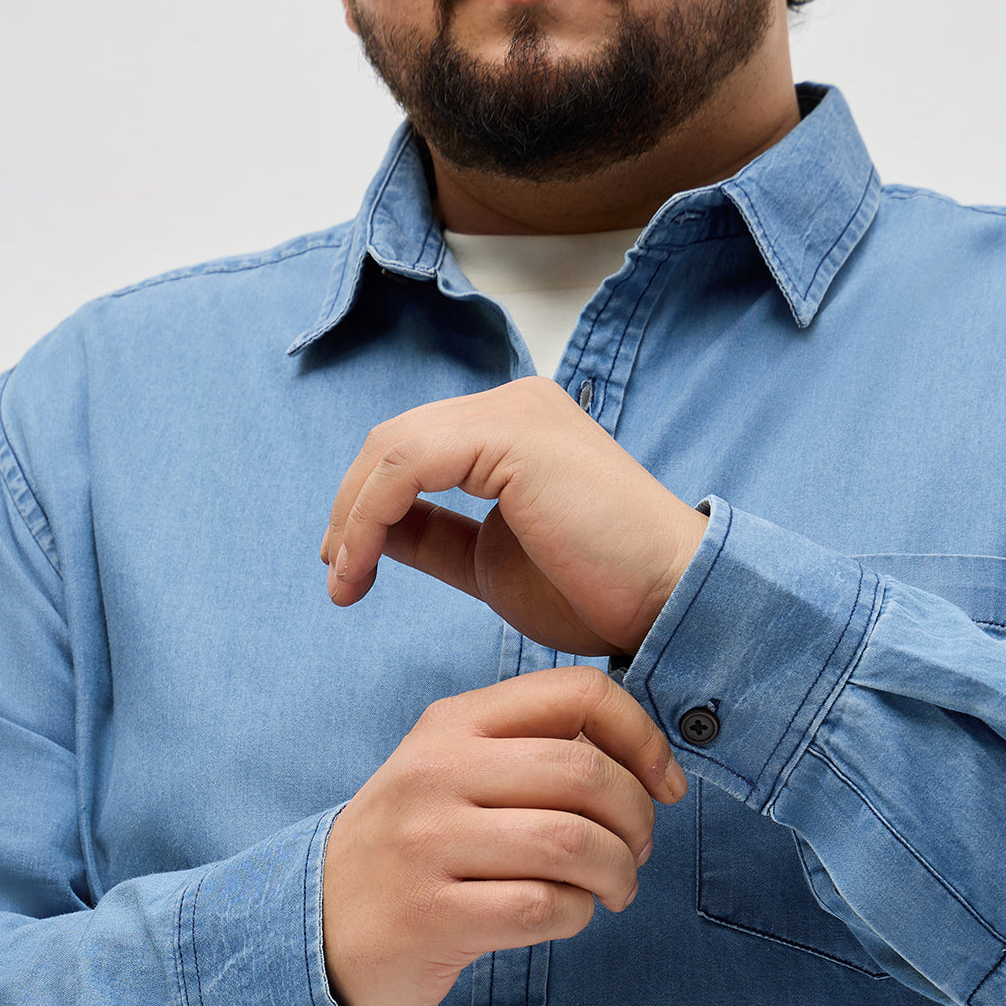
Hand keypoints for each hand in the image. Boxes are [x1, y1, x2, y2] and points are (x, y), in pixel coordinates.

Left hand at [321, 377, 707, 655]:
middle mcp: (514, 405)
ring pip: (391, 448)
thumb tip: (372, 530)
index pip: (413, 449)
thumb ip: (435, 537)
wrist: (669, 600)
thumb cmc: (598, 592)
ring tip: (344, 579)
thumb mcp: (490, 562)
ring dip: (351, 517)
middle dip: (349, 509)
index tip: (345, 571)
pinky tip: (361, 568)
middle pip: (393, 441)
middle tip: (337, 575)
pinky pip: (407, 464)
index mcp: (514, 429)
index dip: (365, 506)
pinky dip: (369, 517)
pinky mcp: (512, 434)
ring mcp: (514, 411)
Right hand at [322, 666, 686, 1005]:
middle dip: (638, 818)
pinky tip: (567, 915)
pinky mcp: (431, 915)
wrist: (320, 922)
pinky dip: (578, 916)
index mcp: (452, 723)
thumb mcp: (452, 770)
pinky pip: (544, 908)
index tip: (665, 783)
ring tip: (614, 889)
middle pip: (585, 771)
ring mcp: (428, 842)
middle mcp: (437, 770)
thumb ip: (530, 749)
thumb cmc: (416, 844)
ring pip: (574, 844)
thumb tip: (646, 756)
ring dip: (619, 874)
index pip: (577, 692)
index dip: (644, 736)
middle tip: (638, 849)